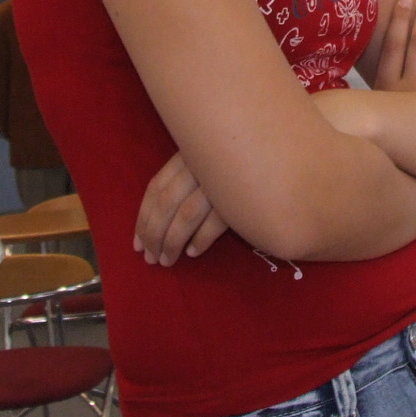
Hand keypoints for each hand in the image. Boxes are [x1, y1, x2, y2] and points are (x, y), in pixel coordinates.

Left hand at [132, 152, 229, 266]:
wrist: (278, 155)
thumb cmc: (237, 162)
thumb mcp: (206, 162)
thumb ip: (184, 179)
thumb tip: (155, 217)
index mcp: (186, 156)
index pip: (155, 189)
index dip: (143, 218)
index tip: (137, 244)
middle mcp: (199, 166)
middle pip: (166, 204)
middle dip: (154, 235)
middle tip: (150, 259)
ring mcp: (219, 180)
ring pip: (185, 215)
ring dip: (172, 242)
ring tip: (168, 261)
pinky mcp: (240, 197)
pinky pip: (215, 222)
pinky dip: (200, 239)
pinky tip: (193, 252)